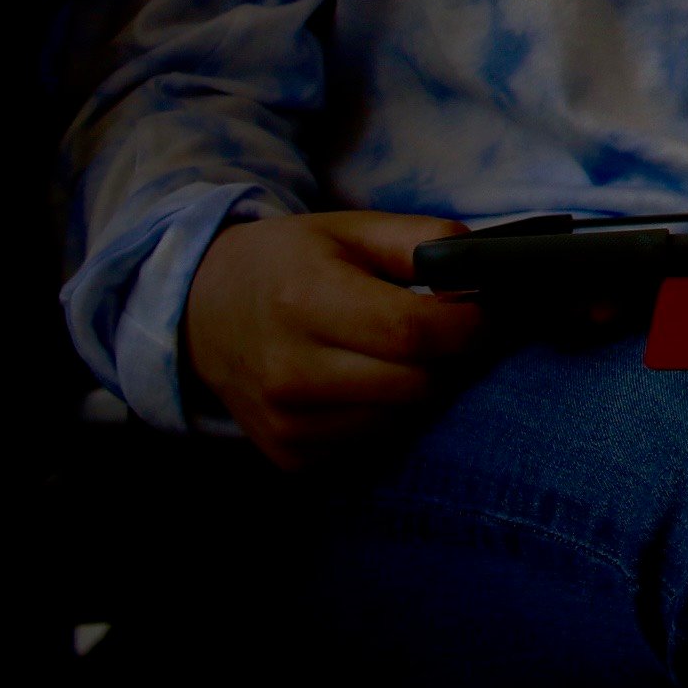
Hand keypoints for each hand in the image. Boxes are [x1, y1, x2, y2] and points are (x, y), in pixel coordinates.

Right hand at [182, 210, 484, 468]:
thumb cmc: (290, 263)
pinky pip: (375, 444)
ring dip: (421, 388)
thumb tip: (484, 268)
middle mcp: (289, 372)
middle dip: (452, 357)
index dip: (467, 324)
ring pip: (404, 420)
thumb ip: (423, 241)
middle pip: (418, 384)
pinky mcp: (290, 458)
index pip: (413, 332)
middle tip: (448, 332)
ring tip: (400, 353)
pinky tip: (367, 382)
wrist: (203, 313)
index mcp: (305, 302)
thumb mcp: (352, 229)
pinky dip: (387, 415)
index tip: (483, 311)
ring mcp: (286, 425)